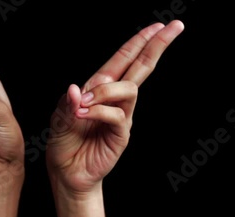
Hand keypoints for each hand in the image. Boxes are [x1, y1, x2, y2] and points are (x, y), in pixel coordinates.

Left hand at [47, 20, 183, 193]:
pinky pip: (118, 115)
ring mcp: (121, 116)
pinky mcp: (121, 134)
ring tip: (83, 104)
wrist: (66, 172)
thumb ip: (67, 103)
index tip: (158, 26)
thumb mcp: (59, 118)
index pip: (123, 60)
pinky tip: (84, 115)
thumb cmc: (64, 143)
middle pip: (141, 67)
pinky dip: (99, 111)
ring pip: (129, 89)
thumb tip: (75, 88)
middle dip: (156, 46)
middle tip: (175, 26)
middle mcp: (114, 100)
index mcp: (99, 89)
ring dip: (105, 91)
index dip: (139, 42)